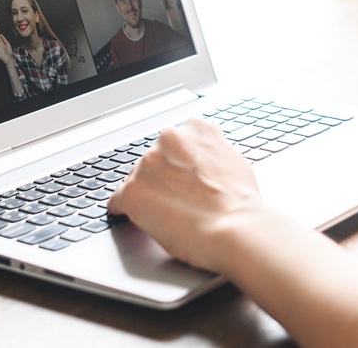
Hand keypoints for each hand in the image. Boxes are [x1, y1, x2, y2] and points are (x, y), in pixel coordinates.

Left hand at [108, 118, 264, 271]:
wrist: (233, 229)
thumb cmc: (239, 201)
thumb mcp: (233, 158)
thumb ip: (212, 150)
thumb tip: (206, 155)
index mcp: (194, 129)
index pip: (176, 143)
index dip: (179, 164)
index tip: (183, 178)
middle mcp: (168, 138)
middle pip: (154, 159)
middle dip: (161, 178)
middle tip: (178, 200)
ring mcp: (147, 164)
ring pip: (136, 179)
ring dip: (146, 194)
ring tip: (167, 214)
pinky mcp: (131, 191)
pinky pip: (118, 201)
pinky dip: (126, 211)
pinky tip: (142, 220)